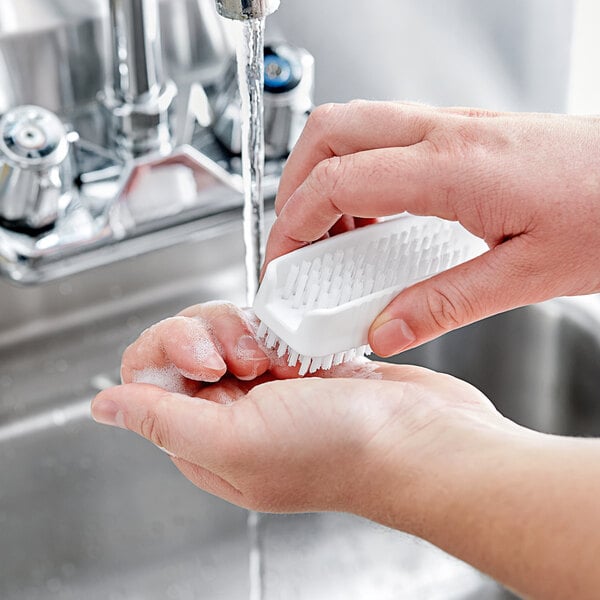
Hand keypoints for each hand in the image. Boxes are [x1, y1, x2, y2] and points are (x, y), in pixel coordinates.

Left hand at [91, 301, 502, 523]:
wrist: (424, 439)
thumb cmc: (344, 450)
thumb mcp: (237, 441)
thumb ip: (162, 421)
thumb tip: (105, 406)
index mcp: (207, 442)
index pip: (150, 380)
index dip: (171, 353)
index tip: (210, 357)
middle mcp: (234, 415)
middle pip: (187, 345)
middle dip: (215, 335)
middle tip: (253, 358)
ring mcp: (271, 387)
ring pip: (229, 329)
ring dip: (253, 331)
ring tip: (285, 357)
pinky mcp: (303, 363)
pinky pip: (270, 325)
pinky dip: (282, 326)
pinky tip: (304, 347)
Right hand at [264, 102, 599, 355]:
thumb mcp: (525, 277)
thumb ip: (443, 306)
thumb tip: (384, 329)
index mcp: (451, 169)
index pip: (335, 181)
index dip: (294, 224)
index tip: (284, 261)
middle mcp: (443, 135)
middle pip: (328, 131)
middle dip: (293, 185)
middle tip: (298, 239)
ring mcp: (451, 127)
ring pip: (353, 127)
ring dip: (324, 177)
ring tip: (335, 236)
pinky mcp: (462, 134)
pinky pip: (386, 139)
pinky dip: (360, 176)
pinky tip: (378, 220)